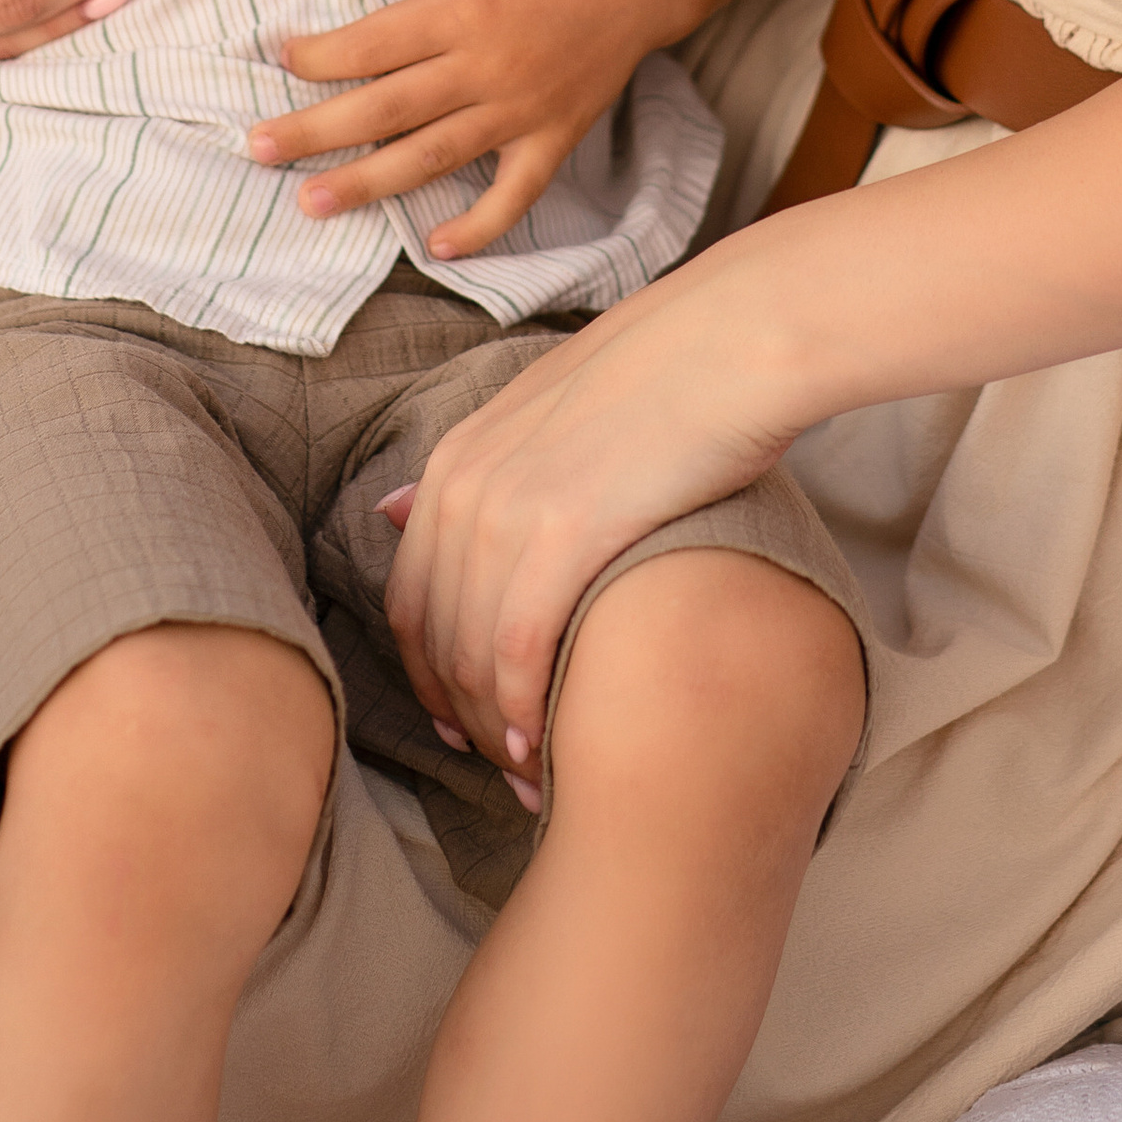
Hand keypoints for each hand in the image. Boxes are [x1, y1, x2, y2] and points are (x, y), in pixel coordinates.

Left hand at [246, 0, 682, 255]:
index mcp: (463, 9)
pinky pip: (516, 193)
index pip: (373, 45)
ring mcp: (521, 109)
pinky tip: (437, 246)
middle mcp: (487, 67)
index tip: (278, 59)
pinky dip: (481, 225)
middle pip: (386, 109)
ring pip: (434, 157)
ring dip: (370, 185)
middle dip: (316, 132)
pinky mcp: (554, 135)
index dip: (319, 56)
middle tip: (258, 149)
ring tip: (312, 206)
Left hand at [379, 243, 802, 765]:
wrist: (731, 341)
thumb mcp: (543, 410)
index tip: (460, 723)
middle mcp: (463, 484)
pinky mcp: (562, 533)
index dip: (429, 673)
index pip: (411, 596)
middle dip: (460, 715)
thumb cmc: (659, 376)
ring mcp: (506, 508)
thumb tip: (390, 506)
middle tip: (499, 771)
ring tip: (529, 780)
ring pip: (470, 655)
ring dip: (494, 729)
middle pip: (434, 637)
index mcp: (456, 456)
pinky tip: (545, 750)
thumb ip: (474, 469)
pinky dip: (523, 710)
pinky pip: (517, 650)